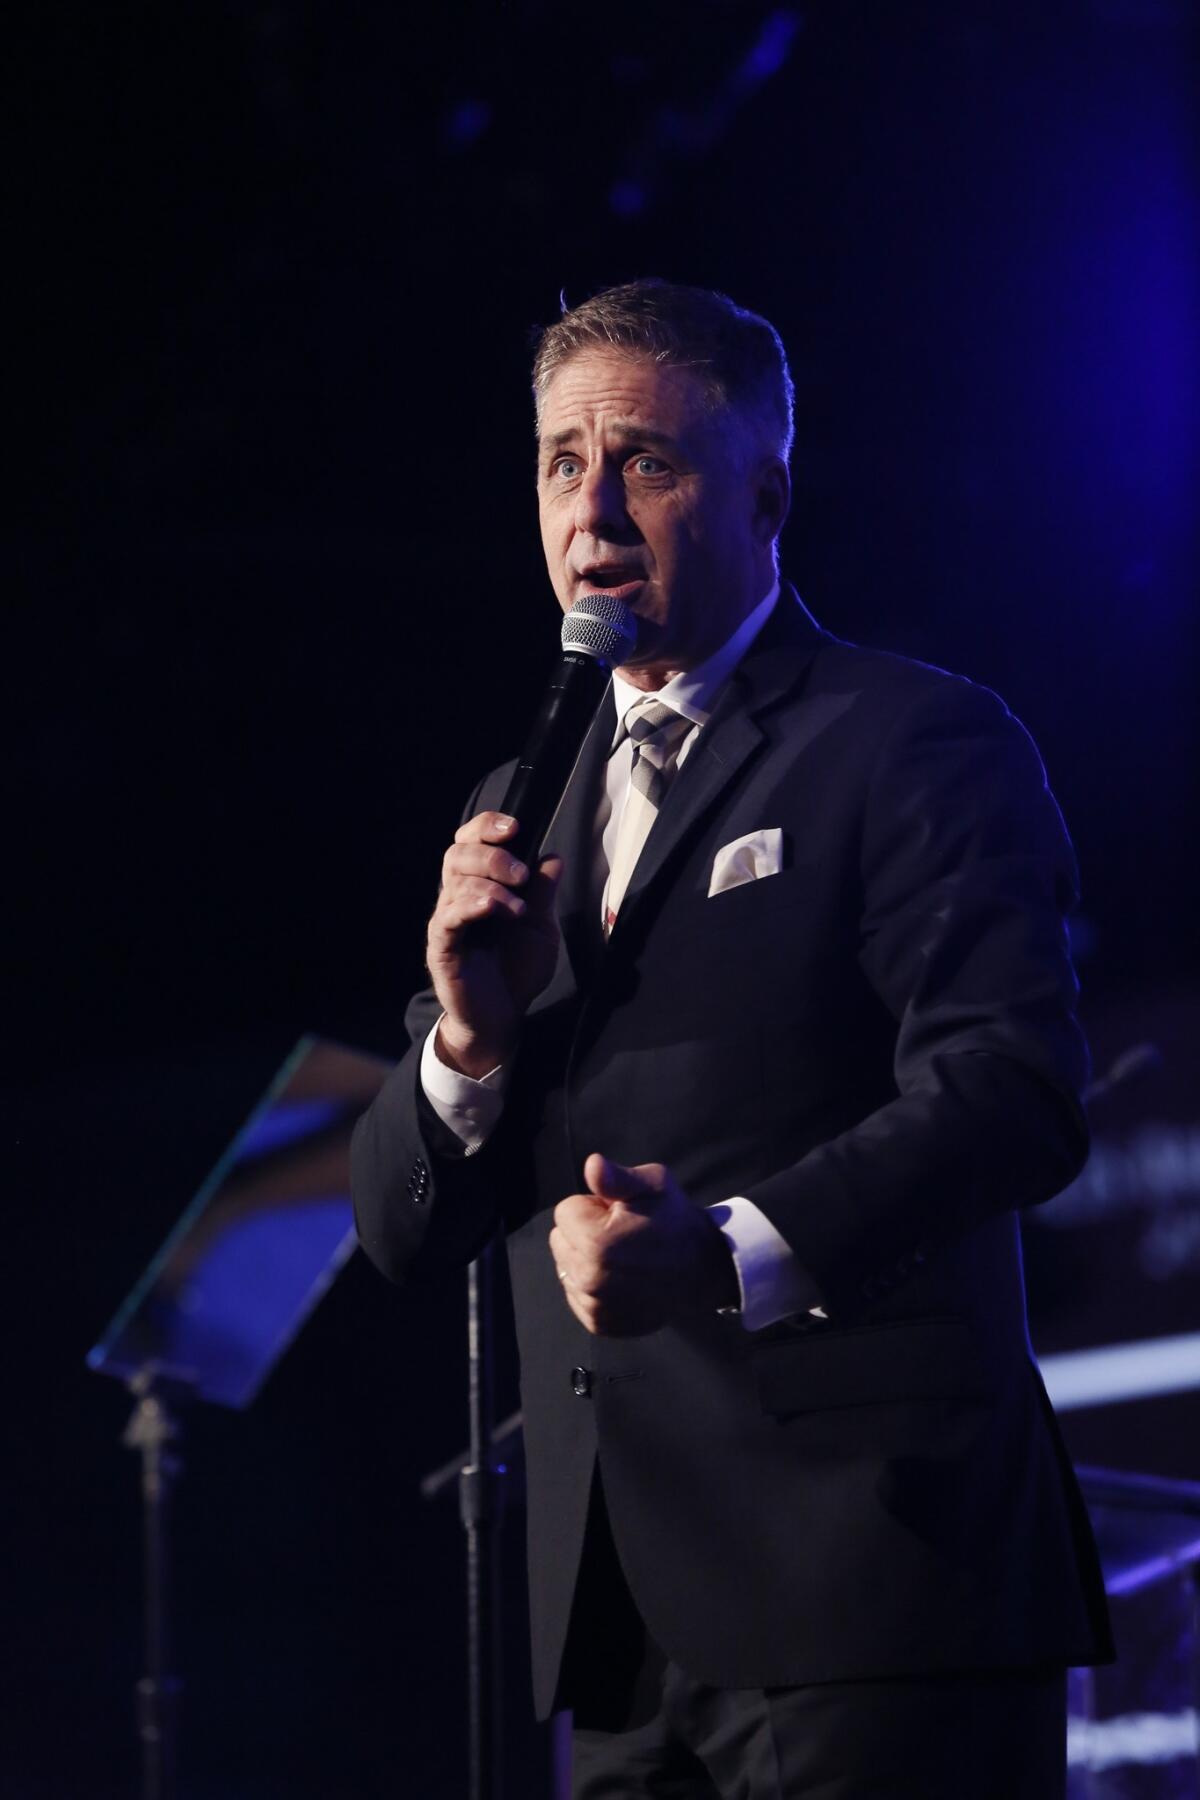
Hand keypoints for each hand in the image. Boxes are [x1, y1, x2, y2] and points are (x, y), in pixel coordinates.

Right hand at [427, 811, 562, 1077]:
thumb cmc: (517, 971)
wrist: (503, 1018)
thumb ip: (543, 894)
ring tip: (519, 909)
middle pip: (458, 854)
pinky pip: (449, 917)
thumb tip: (553, 857)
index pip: (469, 841)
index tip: (514, 827)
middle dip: (492, 855)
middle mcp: (456, 898)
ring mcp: (447, 922)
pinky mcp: (441, 948)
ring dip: (491, 886)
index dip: (485, 827)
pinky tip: (495, 910)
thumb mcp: (541, 928)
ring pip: (455, 882)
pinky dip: (473, 905)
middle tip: (521, 875)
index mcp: (478, 886)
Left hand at [549, 1154, 737, 1336]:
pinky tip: (620, 1280)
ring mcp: (594, 1305)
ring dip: (585, 1259)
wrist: (703, 1270)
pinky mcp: (599, 1323)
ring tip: (623, 1257)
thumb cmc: (675, 1221)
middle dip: (584, 1232)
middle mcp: (590, 1278)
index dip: (592, 1207)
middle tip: (621, 1235)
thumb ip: (617, 1177)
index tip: (620, 1214)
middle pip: (560, 1240)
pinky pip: (576, 1293)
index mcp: (597, 1241)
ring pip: (566, 1267)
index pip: (565, 1211)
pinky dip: (592, 1286)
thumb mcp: (654, 1185)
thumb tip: (592, 1164)